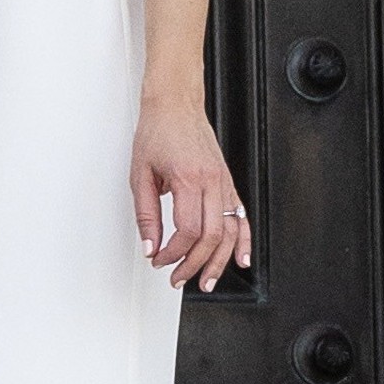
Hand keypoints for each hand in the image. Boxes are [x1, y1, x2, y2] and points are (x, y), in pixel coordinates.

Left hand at [130, 93, 250, 291]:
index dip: (174, 253)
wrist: (176, 104)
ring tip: (208, 279)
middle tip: (179, 278)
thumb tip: (151, 245)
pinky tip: (241, 258)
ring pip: (230, 232)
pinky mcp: (228, 182)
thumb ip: (146, 214)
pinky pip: (242, 217)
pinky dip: (244, 241)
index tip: (160, 260)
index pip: (187, 231)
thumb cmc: (159, 132)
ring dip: (220, 261)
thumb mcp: (140, 175)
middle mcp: (211, 182)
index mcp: (188, 179)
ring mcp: (224, 183)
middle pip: (212, 237)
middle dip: (195, 264)